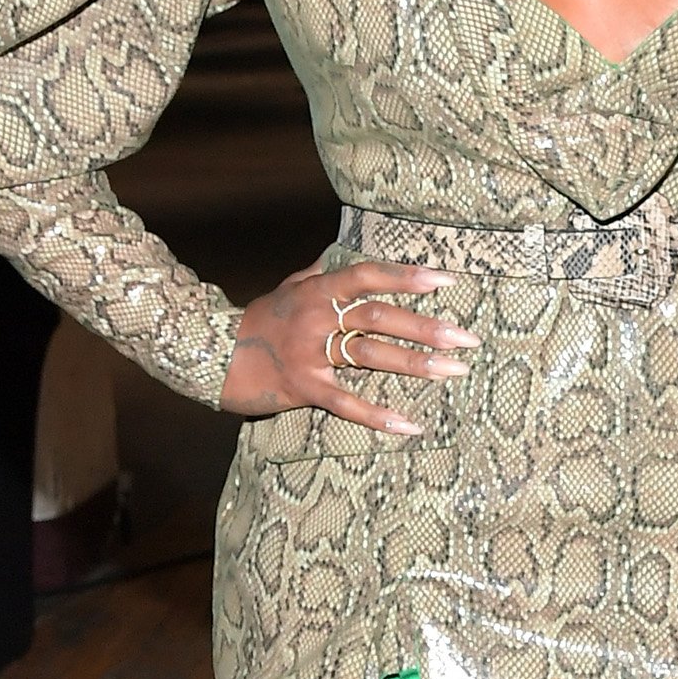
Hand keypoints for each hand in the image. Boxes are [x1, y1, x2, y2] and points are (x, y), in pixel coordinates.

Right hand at [221, 262, 477, 433]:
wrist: (210, 354)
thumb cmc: (256, 320)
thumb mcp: (286, 288)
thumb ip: (316, 273)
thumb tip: (336, 253)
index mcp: (317, 289)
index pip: (367, 276)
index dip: (406, 276)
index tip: (446, 279)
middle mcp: (316, 317)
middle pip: (378, 318)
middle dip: (426, 327)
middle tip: (467, 338)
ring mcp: (309, 353)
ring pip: (370, 356)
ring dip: (415, 364)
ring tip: (453, 370)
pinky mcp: (302, 388)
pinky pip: (346, 404)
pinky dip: (378, 416)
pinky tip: (410, 425)